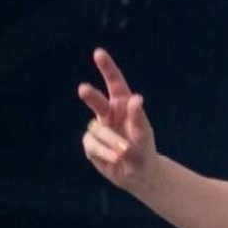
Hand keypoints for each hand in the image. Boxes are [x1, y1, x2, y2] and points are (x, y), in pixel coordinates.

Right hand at [78, 47, 156, 190]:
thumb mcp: (144, 133)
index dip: (107, 68)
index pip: (115, 83)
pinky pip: (92, 145)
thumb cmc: (144, 149)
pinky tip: (115, 159)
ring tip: (124, 153)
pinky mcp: (90, 144)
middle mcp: (108, 113)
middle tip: (83, 89)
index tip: (98, 53)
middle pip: (96, 101)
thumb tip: (135, 98)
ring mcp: (98, 128)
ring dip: (111, 142)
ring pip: (97, 130)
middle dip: (90, 96)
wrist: (138, 174)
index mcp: (123, 105)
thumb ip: (138, 117)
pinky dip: (104, 152)